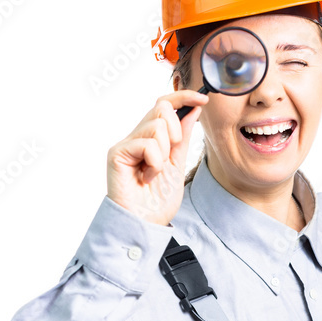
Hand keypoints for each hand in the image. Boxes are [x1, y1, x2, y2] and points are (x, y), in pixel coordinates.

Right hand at [106, 90, 208, 224]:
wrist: (145, 224)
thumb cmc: (157, 201)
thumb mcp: (178, 164)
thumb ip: (183, 137)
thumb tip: (194, 109)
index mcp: (151, 138)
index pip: (165, 105)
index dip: (184, 96)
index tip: (204, 99)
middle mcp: (137, 136)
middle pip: (161, 108)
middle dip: (176, 132)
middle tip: (169, 158)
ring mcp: (126, 144)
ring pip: (156, 126)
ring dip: (164, 153)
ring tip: (155, 172)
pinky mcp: (117, 153)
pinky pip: (147, 144)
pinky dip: (154, 163)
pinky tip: (146, 178)